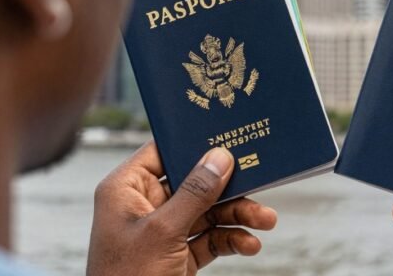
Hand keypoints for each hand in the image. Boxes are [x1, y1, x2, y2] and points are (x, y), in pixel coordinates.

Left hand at [86, 142, 277, 275]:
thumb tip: (219, 158)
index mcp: (126, 190)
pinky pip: (209, 238)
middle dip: (229, 188)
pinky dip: (230, 240)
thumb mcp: (163, 232)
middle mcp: (143, 205)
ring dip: (238, 215)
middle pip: (194, 182)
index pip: (162, 152)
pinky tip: (249, 244)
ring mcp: (162, 231)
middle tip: (259, 184)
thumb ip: (194, 193)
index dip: (193, 143)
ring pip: (208, 211)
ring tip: (266, 221)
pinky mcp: (176, 254)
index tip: (227, 138)